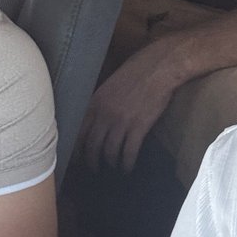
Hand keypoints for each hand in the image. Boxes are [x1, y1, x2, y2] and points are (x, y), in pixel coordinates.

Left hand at [79, 45, 176, 172]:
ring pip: (110, 151)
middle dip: (92, 161)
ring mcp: (122, 121)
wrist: (159, 67)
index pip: (79, 132)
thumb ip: (101, 101)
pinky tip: (128, 167)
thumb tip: (95, 118)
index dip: (77, 149)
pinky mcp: (139, 127)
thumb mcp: (110, 84)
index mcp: (96, 102)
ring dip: (111, 163)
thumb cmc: (136, 71)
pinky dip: (127, 163)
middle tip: (94, 169)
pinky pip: (129, 151)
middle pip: (92, 145)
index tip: (77, 159)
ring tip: (114, 168)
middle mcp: (105, 113)